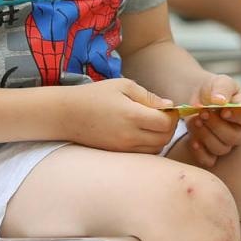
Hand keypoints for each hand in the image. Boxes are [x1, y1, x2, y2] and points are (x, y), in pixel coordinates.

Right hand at [58, 78, 179, 153]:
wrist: (67, 114)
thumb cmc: (95, 95)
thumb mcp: (123, 86)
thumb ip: (148, 96)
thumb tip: (169, 105)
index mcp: (132, 116)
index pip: (166, 123)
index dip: (173, 115)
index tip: (169, 107)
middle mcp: (130, 136)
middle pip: (164, 139)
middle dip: (170, 127)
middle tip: (164, 115)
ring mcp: (124, 148)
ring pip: (156, 149)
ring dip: (161, 138)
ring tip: (152, 124)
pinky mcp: (118, 154)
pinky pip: (143, 154)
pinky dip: (149, 145)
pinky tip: (142, 133)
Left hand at [181, 74, 240, 168]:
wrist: (195, 97)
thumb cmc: (213, 89)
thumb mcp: (220, 82)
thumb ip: (222, 89)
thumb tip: (220, 101)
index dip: (237, 116)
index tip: (222, 110)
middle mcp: (238, 131)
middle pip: (233, 137)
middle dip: (216, 125)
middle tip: (203, 113)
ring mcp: (225, 143)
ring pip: (220, 148)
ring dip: (205, 135)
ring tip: (195, 121)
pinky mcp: (210, 152)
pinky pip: (209, 160)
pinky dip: (200, 152)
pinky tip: (193, 140)